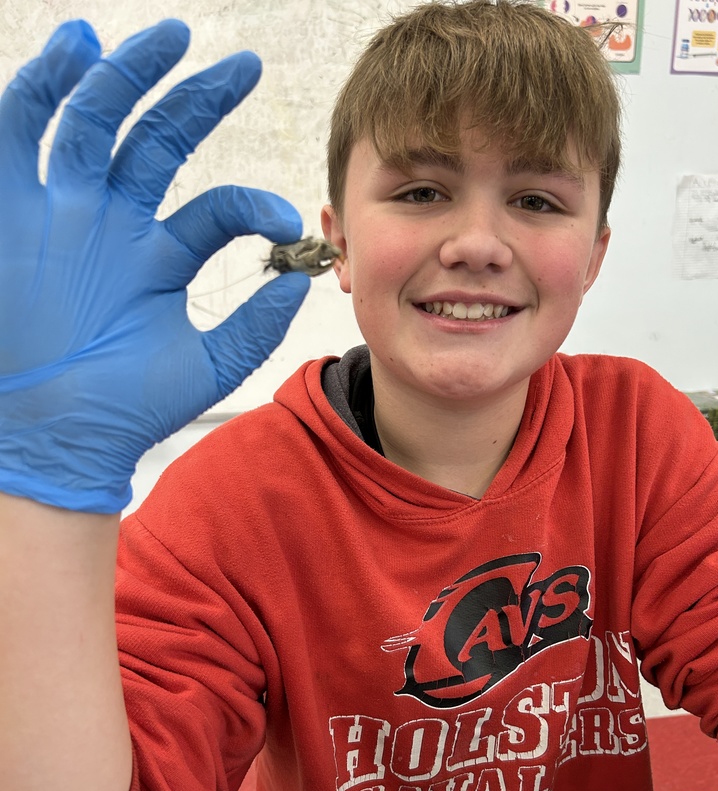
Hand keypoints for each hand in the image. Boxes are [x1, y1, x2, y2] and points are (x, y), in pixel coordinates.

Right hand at [0, 20, 309, 512]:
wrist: (58, 436)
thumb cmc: (127, 409)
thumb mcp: (206, 367)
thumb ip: (253, 328)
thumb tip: (300, 283)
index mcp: (161, 256)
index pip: (215, 206)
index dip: (254, 203)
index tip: (289, 220)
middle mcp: (115, 224)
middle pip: (159, 140)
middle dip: (199, 98)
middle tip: (244, 66)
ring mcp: (64, 211)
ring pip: (95, 122)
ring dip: (128, 75)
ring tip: (168, 38)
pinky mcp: (12, 209)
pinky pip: (22, 132)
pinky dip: (44, 89)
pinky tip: (77, 51)